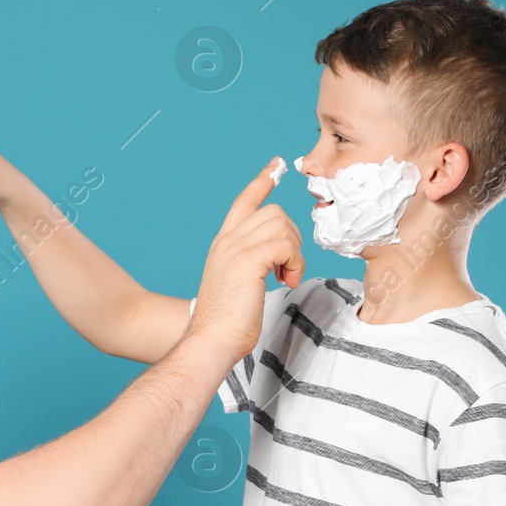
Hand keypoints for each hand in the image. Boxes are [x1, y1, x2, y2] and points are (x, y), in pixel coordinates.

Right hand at [186, 158, 304, 360]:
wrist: (211, 340)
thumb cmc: (226, 322)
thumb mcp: (238, 283)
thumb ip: (252, 263)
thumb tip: (278, 260)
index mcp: (223, 243)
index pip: (244, 202)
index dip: (262, 181)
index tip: (276, 165)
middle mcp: (227, 240)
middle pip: (274, 212)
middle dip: (291, 238)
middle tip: (287, 269)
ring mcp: (235, 248)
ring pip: (282, 226)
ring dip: (294, 253)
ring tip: (285, 277)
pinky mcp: (248, 260)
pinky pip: (285, 245)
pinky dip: (294, 263)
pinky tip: (285, 280)